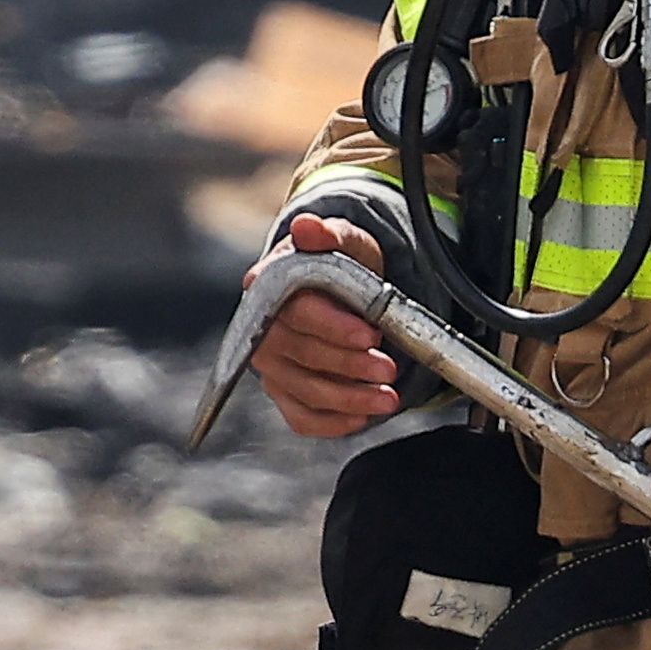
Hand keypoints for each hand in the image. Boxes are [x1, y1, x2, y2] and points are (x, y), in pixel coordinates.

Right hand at [247, 214, 401, 438]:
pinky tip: (362, 416)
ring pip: (304, 391)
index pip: (296, 312)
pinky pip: (301, 417)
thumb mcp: (345, 241)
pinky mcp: (284, 393)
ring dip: (350, 398)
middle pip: (301, 355)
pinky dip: (333, 422)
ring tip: (388, 396)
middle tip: (388, 368)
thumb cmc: (339, 265)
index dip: (333, 327)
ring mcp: (271, 365)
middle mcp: (261, 329)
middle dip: (350, 366)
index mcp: (269, 286)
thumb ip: (328, 234)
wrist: (339, 291)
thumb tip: (307, 226)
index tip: (371, 333)